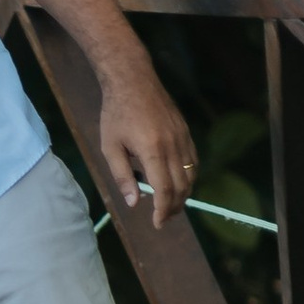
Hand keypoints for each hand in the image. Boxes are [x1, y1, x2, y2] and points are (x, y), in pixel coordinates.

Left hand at [95, 60, 200, 231]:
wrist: (133, 80)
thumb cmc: (116, 113)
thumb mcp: (110, 146)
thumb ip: (122, 176)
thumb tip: (135, 203)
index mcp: (152, 150)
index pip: (164, 189)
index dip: (162, 210)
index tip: (157, 223)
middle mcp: (173, 145)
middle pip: (181, 186)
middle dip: (173, 207)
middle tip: (163, 219)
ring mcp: (183, 137)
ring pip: (191, 175)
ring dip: (183, 194)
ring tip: (169, 205)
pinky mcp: (186, 132)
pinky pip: (193, 161)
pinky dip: (188, 177)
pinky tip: (177, 183)